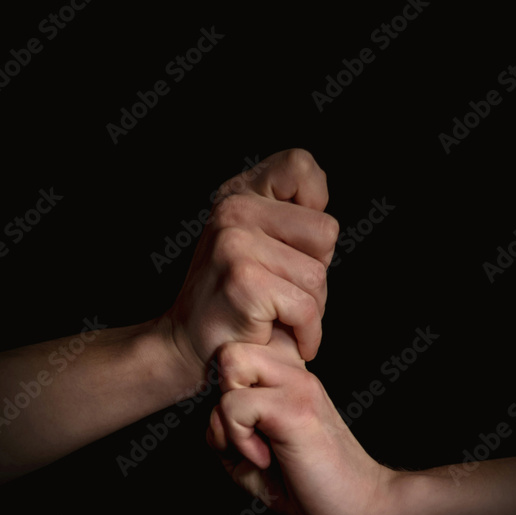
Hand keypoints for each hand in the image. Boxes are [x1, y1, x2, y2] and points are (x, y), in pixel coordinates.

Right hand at [163, 149, 339, 395]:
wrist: (190, 349)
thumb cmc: (238, 303)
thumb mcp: (260, 246)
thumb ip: (291, 221)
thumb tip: (324, 217)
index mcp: (239, 194)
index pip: (300, 165)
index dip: (313, 205)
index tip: (293, 243)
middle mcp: (234, 210)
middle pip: (325, 232)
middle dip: (315, 272)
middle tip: (282, 293)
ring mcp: (235, 243)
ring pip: (317, 277)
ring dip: (310, 309)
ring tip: (276, 316)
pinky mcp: (243, 281)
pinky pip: (306, 309)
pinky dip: (306, 334)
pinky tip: (281, 336)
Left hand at [206, 326, 394, 514]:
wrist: (363, 507)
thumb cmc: (312, 486)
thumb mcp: (256, 460)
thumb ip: (229, 436)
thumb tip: (212, 423)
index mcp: (290, 381)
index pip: (240, 353)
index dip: (226, 390)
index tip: (244, 431)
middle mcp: (296, 374)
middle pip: (230, 349)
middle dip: (221, 393)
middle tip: (245, 432)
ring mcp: (298, 387)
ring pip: (229, 365)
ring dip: (228, 419)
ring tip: (257, 449)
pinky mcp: (295, 410)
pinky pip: (235, 404)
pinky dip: (238, 437)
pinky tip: (265, 459)